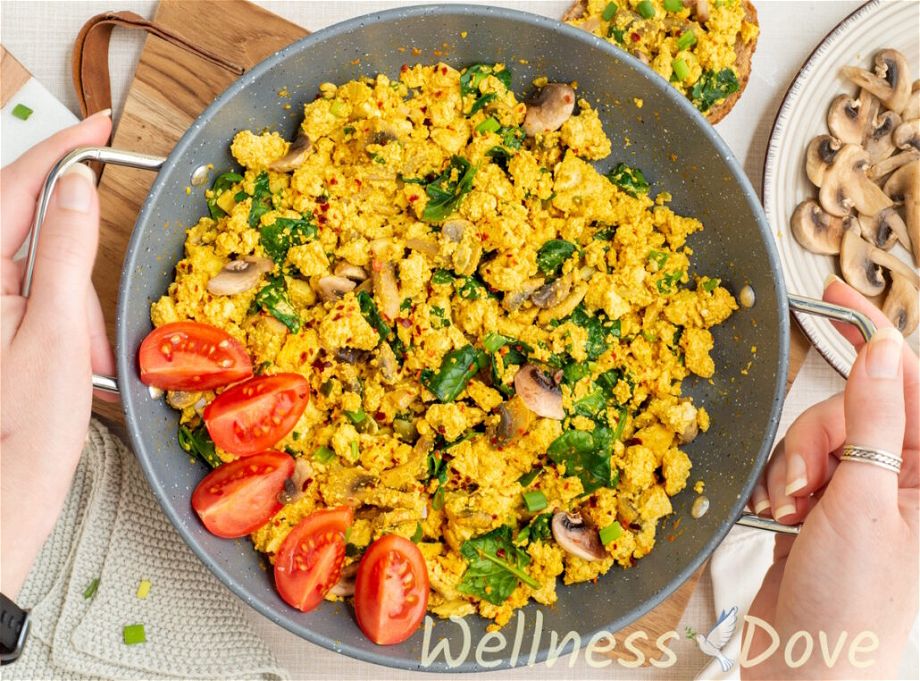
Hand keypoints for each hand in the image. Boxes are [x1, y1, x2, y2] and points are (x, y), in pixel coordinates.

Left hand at [1, 112, 113, 596]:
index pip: (17, 187)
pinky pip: (37, 299)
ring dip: (74, 302)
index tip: (100, 128)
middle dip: (75, 263)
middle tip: (95, 314)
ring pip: (39, 270)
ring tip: (84, 355)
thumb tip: (77, 190)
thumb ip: (63, 252)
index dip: (62, 151)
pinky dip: (66, 319)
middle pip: (30, 231)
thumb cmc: (20, 435)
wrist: (1, 503)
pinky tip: (74, 356)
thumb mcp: (55, 333)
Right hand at [743, 278, 917, 678]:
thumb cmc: (854, 605)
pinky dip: (777, 483)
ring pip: (813, 435)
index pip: (908, 382)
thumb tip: (883, 349)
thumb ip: (874, 421)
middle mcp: (898, 477)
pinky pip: (791, 464)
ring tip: (790, 511)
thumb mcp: (867, 503)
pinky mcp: (819, 505)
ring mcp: (858, 491)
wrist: (809, 667)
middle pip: (849, 408)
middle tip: (807, 483)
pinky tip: (779, 518)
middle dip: (816, 437)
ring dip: (792, 466)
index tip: (836, 294)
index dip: (874, 333)